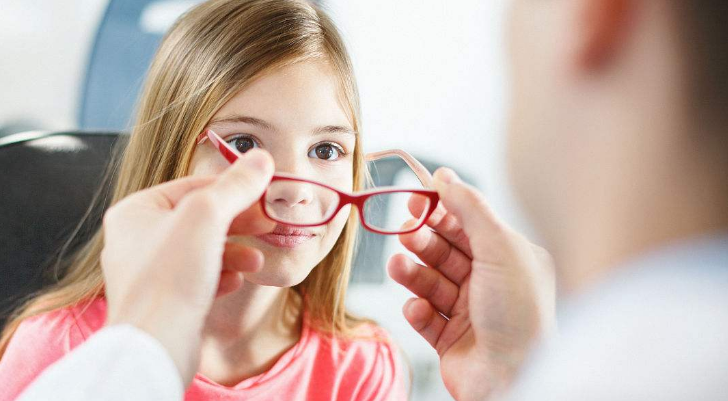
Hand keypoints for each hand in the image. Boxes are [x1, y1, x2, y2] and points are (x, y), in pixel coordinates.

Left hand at [101, 149, 274, 385]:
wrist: (156, 346)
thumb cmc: (169, 277)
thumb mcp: (207, 216)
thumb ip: (235, 185)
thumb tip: (260, 159)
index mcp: (136, 212)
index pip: (192, 186)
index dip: (232, 187)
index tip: (264, 192)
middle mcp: (137, 240)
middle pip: (199, 218)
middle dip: (238, 222)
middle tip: (268, 222)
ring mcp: (150, 273)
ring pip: (202, 249)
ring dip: (235, 251)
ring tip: (256, 260)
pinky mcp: (165, 300)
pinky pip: (199, 278)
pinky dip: (222, 275)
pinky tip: (237, 281)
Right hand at [387, 168, 555, 400]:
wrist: (515, 380)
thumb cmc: (519, 313)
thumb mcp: (499, 247)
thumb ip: (470, 207)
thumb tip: (444, 175)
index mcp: (509, 258)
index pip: (468, 225)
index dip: (441, 210)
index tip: (415, 199)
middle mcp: (490, 282)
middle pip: (445, 251)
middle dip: (423, 241)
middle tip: (405, 234)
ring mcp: (470, 312)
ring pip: (430, 281)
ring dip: (412, 273)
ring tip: (398, 267)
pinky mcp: (451, 339)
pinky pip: (426, 316)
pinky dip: (418, 310)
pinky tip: (419, 308)